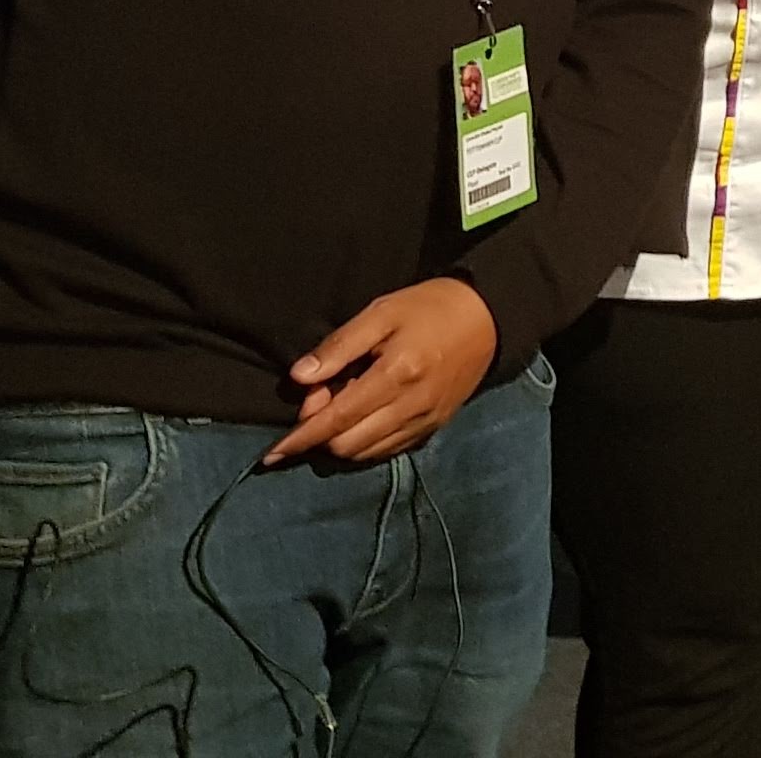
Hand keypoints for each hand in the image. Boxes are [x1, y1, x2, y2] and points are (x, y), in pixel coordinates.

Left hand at [266, 277, 499, 466]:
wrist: (488, 317)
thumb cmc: (429, 308)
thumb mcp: (381, 313)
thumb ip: (338, 347)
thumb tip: (299, 378)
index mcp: (395, 375)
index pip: (336, 420)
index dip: (300, 438)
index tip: (272, 453)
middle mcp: (411, 407)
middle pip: (347, 445)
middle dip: (320, 435)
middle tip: (318, 400)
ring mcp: (425, 421)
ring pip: (367, 453)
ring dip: (342, 441)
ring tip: (340, 406)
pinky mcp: (435, 426)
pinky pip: (390, 450)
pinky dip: (366, 444)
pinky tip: (363, 420)